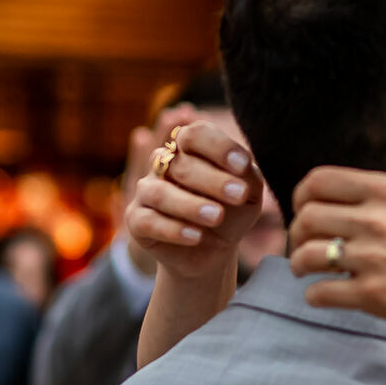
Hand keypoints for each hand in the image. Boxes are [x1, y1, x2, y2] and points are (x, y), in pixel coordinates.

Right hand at [125, 119, 267, 279]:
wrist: (216, 249)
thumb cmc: (232, 212)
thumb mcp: (249, 194)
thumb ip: (248, 176)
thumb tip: (241, 166)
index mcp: (190, 149)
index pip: (195, 134)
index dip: (219, 147)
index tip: (243, 166)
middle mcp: (163, 165)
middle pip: (180, 163)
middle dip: (213, 180)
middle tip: (239, 195)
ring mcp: (146, 191)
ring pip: (159, 193)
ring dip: (190, 205)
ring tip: (217, 216)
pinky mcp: (136, 220)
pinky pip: (147, 221)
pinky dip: (174, 229)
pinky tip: (196, 236)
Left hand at [288, 167, 385, 343]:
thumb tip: (350, 198)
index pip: (319, 181)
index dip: (303, 197)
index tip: (306, 212)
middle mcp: (378, 220)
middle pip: (307, 217)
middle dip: (298, 234)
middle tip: (306, 247)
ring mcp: (373, 258)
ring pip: (305, 255)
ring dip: (300, 265)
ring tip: (309, 272)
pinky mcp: (373, 295)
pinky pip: (319, 293)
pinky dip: (315, 296)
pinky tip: (325, 296)